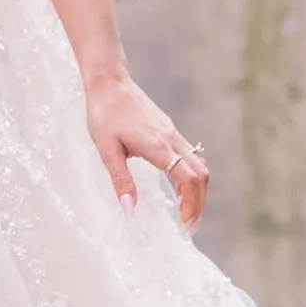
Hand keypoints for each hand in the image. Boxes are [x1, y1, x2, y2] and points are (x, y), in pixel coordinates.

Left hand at [84, 72, 209, 233]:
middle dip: (200, 203)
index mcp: (158, 146)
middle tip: (190, 226)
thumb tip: (130, 210)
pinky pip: (190, 154)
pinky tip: (180, 185)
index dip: (192, 204)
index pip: (189, 179)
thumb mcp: (106, 150)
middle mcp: (171, 139)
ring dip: (198, 190)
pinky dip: (192, 175)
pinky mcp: (168, 129)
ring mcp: (172, 132)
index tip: (185, 224)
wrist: (108, 80)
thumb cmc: (104, 113)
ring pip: (199, 164)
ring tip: (188, 210)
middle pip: (201, 174)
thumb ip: (121, 181)